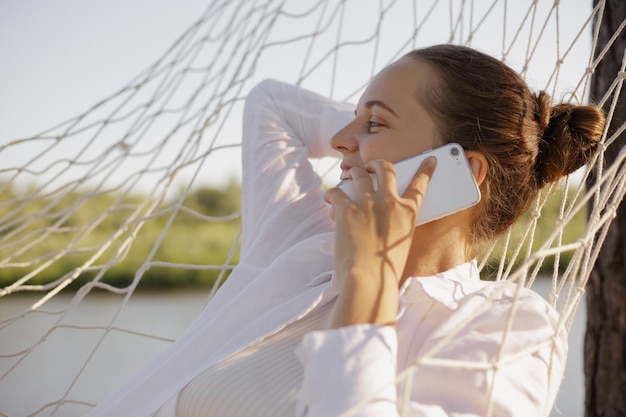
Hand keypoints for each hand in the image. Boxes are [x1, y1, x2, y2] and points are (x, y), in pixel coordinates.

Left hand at [324, 156, 435, 327]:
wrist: (369, 279)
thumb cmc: (385, 269)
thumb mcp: (401, 243)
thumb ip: (396, 225)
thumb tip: (385, 220)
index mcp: (407, 212)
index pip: (420, 185)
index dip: (425, 170)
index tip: (429, 159)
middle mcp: (390, 202)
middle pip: (386, 169)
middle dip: (378, 164)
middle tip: (371, 167)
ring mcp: (368, 203)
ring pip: (360, 174)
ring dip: (353, 173)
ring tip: (349, 176)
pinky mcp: (347, 208)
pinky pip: (336, 192)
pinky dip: (332, 194)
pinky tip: (329, 198)